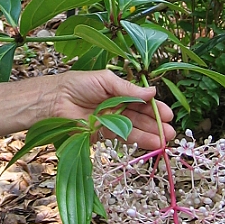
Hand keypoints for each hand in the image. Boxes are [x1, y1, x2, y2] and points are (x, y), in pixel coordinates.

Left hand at [48, 69, 174, 149]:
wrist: (54, 100)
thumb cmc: (77, 84)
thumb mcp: (105, 80)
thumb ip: (128, 89)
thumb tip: (152, 92)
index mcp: (118, 92)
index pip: (141, 101)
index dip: (154, 108)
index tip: (167, 114)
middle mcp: (117, 107)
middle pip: (141, 116)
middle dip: (156, 124)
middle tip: (170, 131)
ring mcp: (110, 121)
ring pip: (134, 129)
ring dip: (150, 134)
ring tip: (164, 140)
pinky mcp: (102, 134)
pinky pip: (122, 138)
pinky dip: (136, 140)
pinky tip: (149, 143)